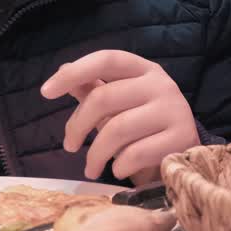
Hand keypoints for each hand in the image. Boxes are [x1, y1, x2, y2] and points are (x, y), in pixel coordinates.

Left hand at [41, 51, 199, 181]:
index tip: (45, 92)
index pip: (106, 59)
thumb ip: (95, 88)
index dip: (75, 72)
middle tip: (69, 146)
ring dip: (95, 154)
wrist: (185, 154)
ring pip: (117, 129)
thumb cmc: (145, 127)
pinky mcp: (180, 139)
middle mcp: (161, 84)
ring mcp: (174, 110)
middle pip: (104, 97)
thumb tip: (64, 69)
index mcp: (144, 70)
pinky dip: (118, 167)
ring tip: (90, 168)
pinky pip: (135, 153)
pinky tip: (118, 171)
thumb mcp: (121, 105)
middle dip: (77, 126)